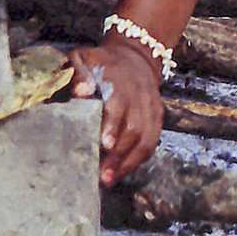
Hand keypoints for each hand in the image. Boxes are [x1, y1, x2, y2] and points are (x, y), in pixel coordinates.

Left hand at [68, 40, 164, 186]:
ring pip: (146, 138)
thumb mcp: (84, 57)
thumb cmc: (102, 62)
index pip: (120, 104)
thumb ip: (79, 72)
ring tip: (110, 179)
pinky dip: (139, 159)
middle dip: (119, 153)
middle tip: (101, 174)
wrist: (135, 57)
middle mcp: (139, 95)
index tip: (105, 144)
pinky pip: (153, 141)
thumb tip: (81, 91)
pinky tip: (123, 171)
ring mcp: (151, 107)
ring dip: (129, 162)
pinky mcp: (157, 116)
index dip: (114, 125)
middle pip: (134, 128)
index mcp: (120, 80)